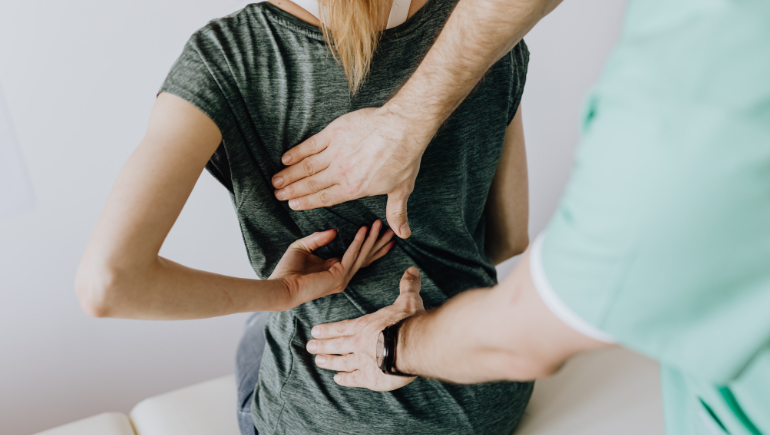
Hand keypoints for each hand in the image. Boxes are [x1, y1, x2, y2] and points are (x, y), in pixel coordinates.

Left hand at [270, 220, 393, 309]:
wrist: (281, 286)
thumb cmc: (287, 270)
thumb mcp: (303, 247)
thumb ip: (319, 238)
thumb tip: (335, 230)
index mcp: (335, 269)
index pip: (358, 255)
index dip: (370, 244)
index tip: (380, 231)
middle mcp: (342, 275)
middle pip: (366, 257)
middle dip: (379, 242)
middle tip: (392, 229)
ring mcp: (342, 278)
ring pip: (362, 255)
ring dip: (372, 239)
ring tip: (380, 224)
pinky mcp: (338, 276)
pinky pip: (352, 255)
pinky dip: (358, 242)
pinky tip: (364, 230)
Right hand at [271, 106, 438, 238]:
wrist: (402, 128)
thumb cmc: (403, 159)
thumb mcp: (401, 190)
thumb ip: (396, 213)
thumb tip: (403, 234)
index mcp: (354, 188)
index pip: (324, 198)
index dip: (306, 202)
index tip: (292, 204)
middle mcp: (340, 173)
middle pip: (310, 184)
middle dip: (292, 190)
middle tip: (277, 195)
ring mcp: (335, 152)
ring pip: (306, 166)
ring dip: (289, 174)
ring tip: (276, 180)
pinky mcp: (334, 133)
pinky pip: (310, 145)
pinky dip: (297, 152)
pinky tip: (286, 158)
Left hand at [307, 267, 424, 390]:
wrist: (412, 346)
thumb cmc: (409, 322)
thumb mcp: (408, 300)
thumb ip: (407, 286)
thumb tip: (412, 270)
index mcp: (365, 326)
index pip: (342, 327)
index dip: (328, 330)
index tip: (315, 331)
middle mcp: (359, 343)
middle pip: (336, 344)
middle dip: (322, 345)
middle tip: (309, 347)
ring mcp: (362, 362)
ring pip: (341, 362)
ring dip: (329, 361)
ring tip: (318, 362)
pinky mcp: (369, 378)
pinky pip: (353, 379)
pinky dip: (345, 379)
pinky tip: (338, 379)